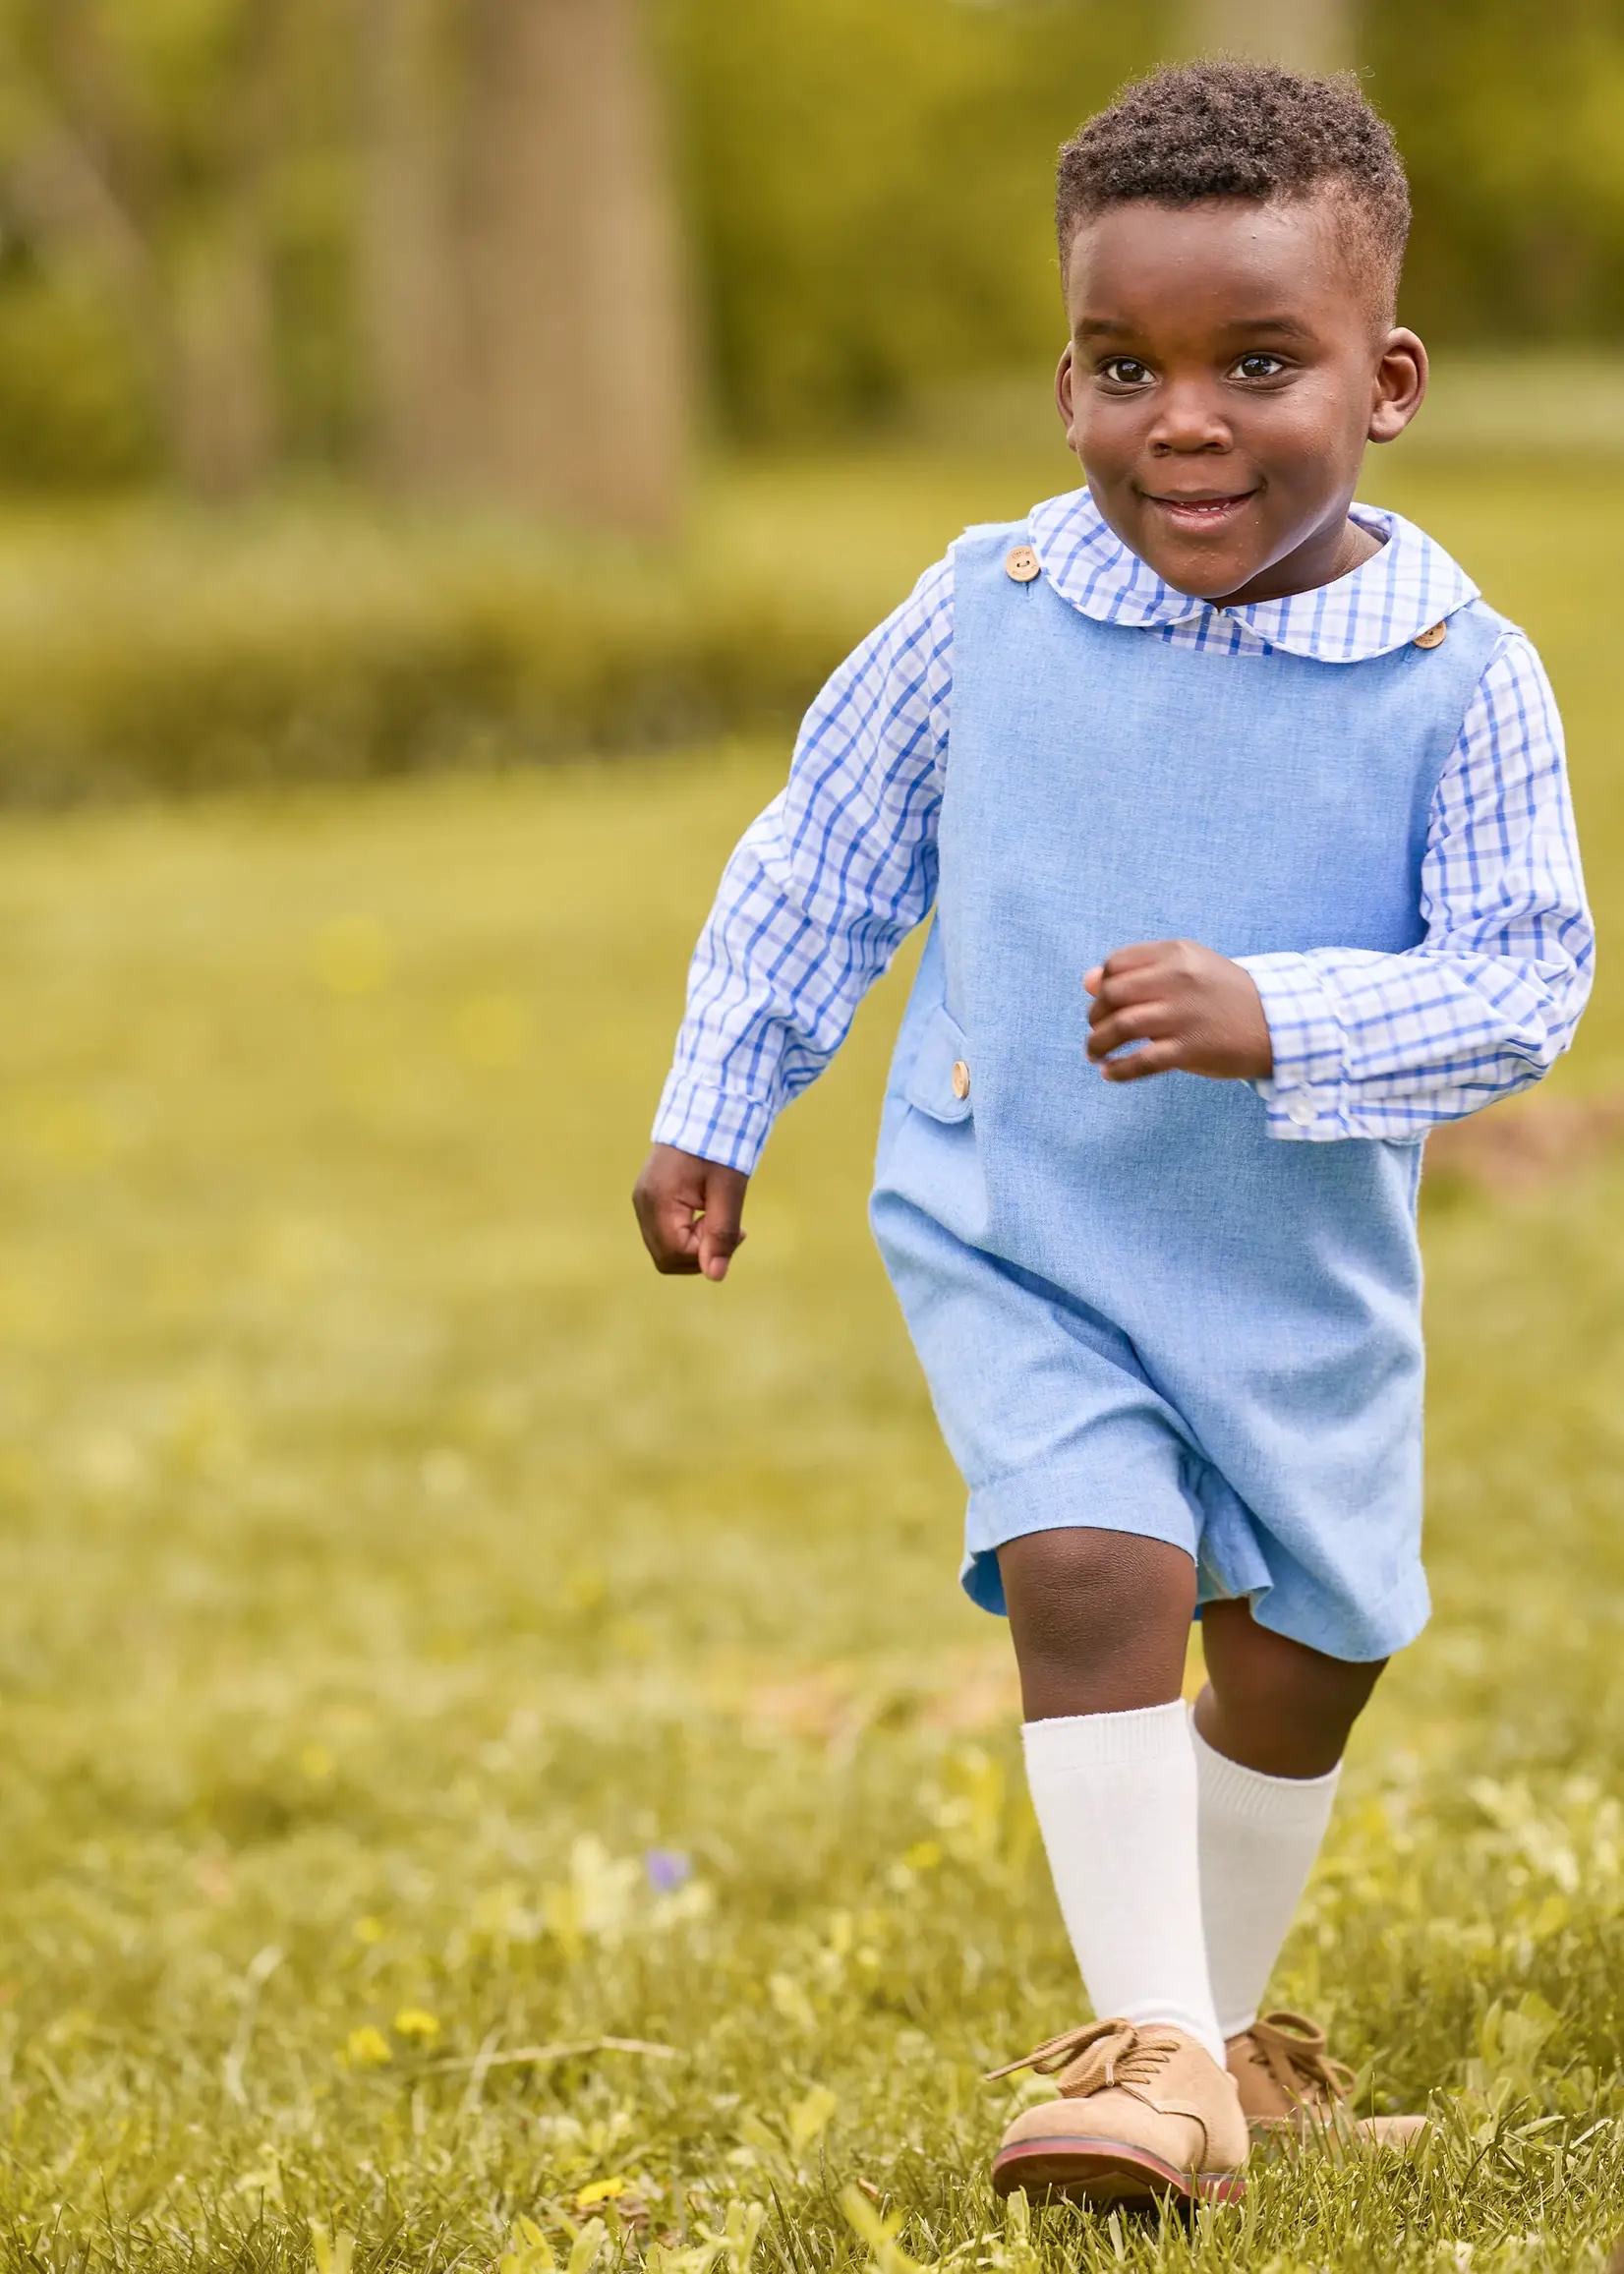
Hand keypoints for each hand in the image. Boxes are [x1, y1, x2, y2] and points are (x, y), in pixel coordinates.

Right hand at [633, 1143, 749, 1279]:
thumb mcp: (728, 1190)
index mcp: (658, 1201)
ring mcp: (643, 1201)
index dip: (706, 1253)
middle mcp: (643, 1204)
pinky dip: (687, 1233)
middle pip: (666, 1257)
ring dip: (695, 1244)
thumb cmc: (720, 1146)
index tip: (736, 1231)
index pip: (675, 1254)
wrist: (707, 1109)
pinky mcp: (650, 1199)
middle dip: (700, 1253)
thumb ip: (721, 1233)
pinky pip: (665, 1232)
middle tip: (729, 1228)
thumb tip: (715, 1276)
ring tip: (718, 1216)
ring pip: (665, 1248)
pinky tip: (706, 1213)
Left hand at [1084, 939, 1273, 1083]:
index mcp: (1176, 954)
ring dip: (1097, 1044)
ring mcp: (1182, 1014)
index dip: (1102, 984)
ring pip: (1119, 1027)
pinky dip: (1118, 1071)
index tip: (1104, 1001)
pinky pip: (1140, 1062)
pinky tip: (1110, 1074)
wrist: (1279, 1023)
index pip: (1116, 963)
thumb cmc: (1226, 996)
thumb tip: (1088, 981)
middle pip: (1112, 995)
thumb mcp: (1190, 968)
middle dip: (1095, 1016)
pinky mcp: (1189, 1049)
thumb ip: (1141, 970)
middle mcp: (1177, 979)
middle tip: (1097, 1031)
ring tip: (1095, 1054)